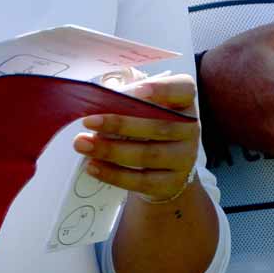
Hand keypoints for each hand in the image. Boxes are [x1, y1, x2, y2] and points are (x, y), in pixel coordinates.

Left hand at [74, 75, 200, 201]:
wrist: (164, 170)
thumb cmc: (147, 126)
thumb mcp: (143, 107)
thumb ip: (127, 96)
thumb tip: (101, 93)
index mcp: (184, 102)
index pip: (184, 89)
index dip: (163, 89)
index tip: (138, 90)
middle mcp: (191, 129)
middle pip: (159, 126)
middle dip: (120, 124)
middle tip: (88, 121)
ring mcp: (184, 158)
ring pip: (149, 155)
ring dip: (111, 150)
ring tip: (82, 144)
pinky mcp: (172, 183)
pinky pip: (141, 180)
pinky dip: (114, 174)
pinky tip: (92, 166)